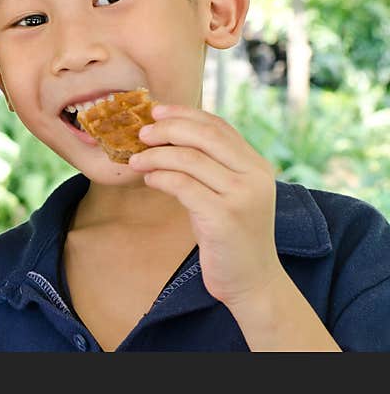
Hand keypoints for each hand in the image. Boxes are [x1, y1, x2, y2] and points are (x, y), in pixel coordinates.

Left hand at [127, 104, 283, 309]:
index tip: (157, 111)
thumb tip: (168, 135)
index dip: (185, 114)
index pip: (219, 126)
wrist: (252, 282)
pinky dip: (160, 178)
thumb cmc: (230, 235)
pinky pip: (182, 185)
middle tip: (141, 133)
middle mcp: (254, 176)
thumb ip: (212, 166)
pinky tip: (149, 180)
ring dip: (156, 155)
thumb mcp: (229, 194)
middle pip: (204, 136)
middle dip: (168, 129)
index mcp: (257, 165)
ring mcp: (241, 196)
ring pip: (189, 159)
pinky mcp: (223, 217)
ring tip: (136, 160)